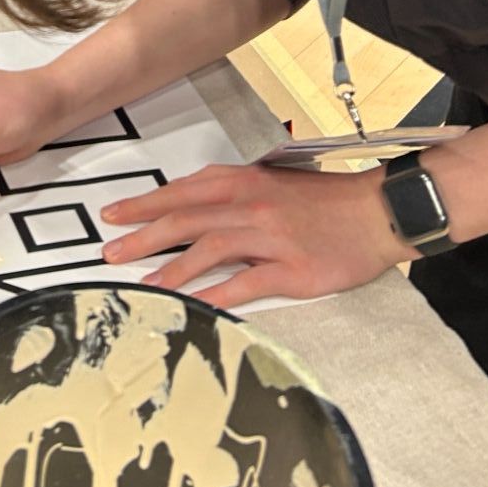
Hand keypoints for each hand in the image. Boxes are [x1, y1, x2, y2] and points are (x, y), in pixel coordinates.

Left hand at [99, 161, 407, 306]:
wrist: (376, 212)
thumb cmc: (325, 200)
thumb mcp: (273, 183)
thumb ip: (234, 193)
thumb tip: (193, 207)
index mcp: (244, 181)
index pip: (183, 191)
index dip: (145, 204)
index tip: (115, 214)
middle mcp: (251, 205)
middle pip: (185, 218)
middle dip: (143, 236)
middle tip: (111, 251)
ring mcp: (270, 237)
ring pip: (208, 248)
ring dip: (171, 267)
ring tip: (144, 284)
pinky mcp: (291, 269)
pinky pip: (246, 283)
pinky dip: (217, 293)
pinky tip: (194, 305)